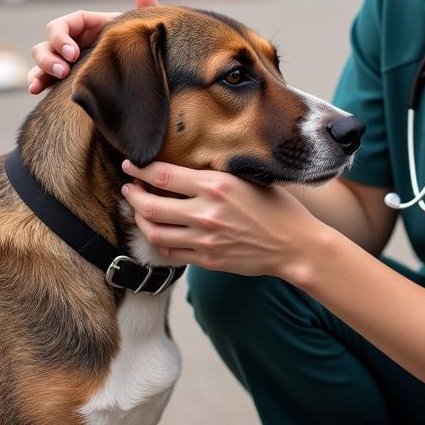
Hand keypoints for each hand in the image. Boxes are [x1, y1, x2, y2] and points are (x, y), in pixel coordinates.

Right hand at [28, 0, 158, 93]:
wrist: (143, 69)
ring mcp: (67, 59)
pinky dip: (36, 82)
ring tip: (46, 83)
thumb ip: (143, 12)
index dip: (62, 36)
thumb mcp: (141, 29)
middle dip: (50, 56)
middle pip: (48, 42)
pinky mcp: (65, 78)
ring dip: (41, 69)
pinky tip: (35, 91)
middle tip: (64, 71)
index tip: (73, 53)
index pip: (64, 24)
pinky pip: (44, 78)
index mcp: (88, 25)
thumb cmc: (139, 43)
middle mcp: (73, 40)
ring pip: (42, 59)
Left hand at [120, 159, 321, 278]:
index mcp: (216, 187)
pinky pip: (171, 251)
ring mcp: (205, 240)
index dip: (140, 170)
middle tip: (128, 188)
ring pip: (155, 232)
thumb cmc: (278, 208)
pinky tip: (159, 231)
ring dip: (140, 220)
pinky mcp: (207, 260)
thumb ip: (215, 176)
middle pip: (150, 206)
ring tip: (139, 210)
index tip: (130, 165)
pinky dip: (158, 240)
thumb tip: (183, 168)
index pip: (163, 176)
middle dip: (132, 196)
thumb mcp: (247, 180)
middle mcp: (206, 214)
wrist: (296, 246)